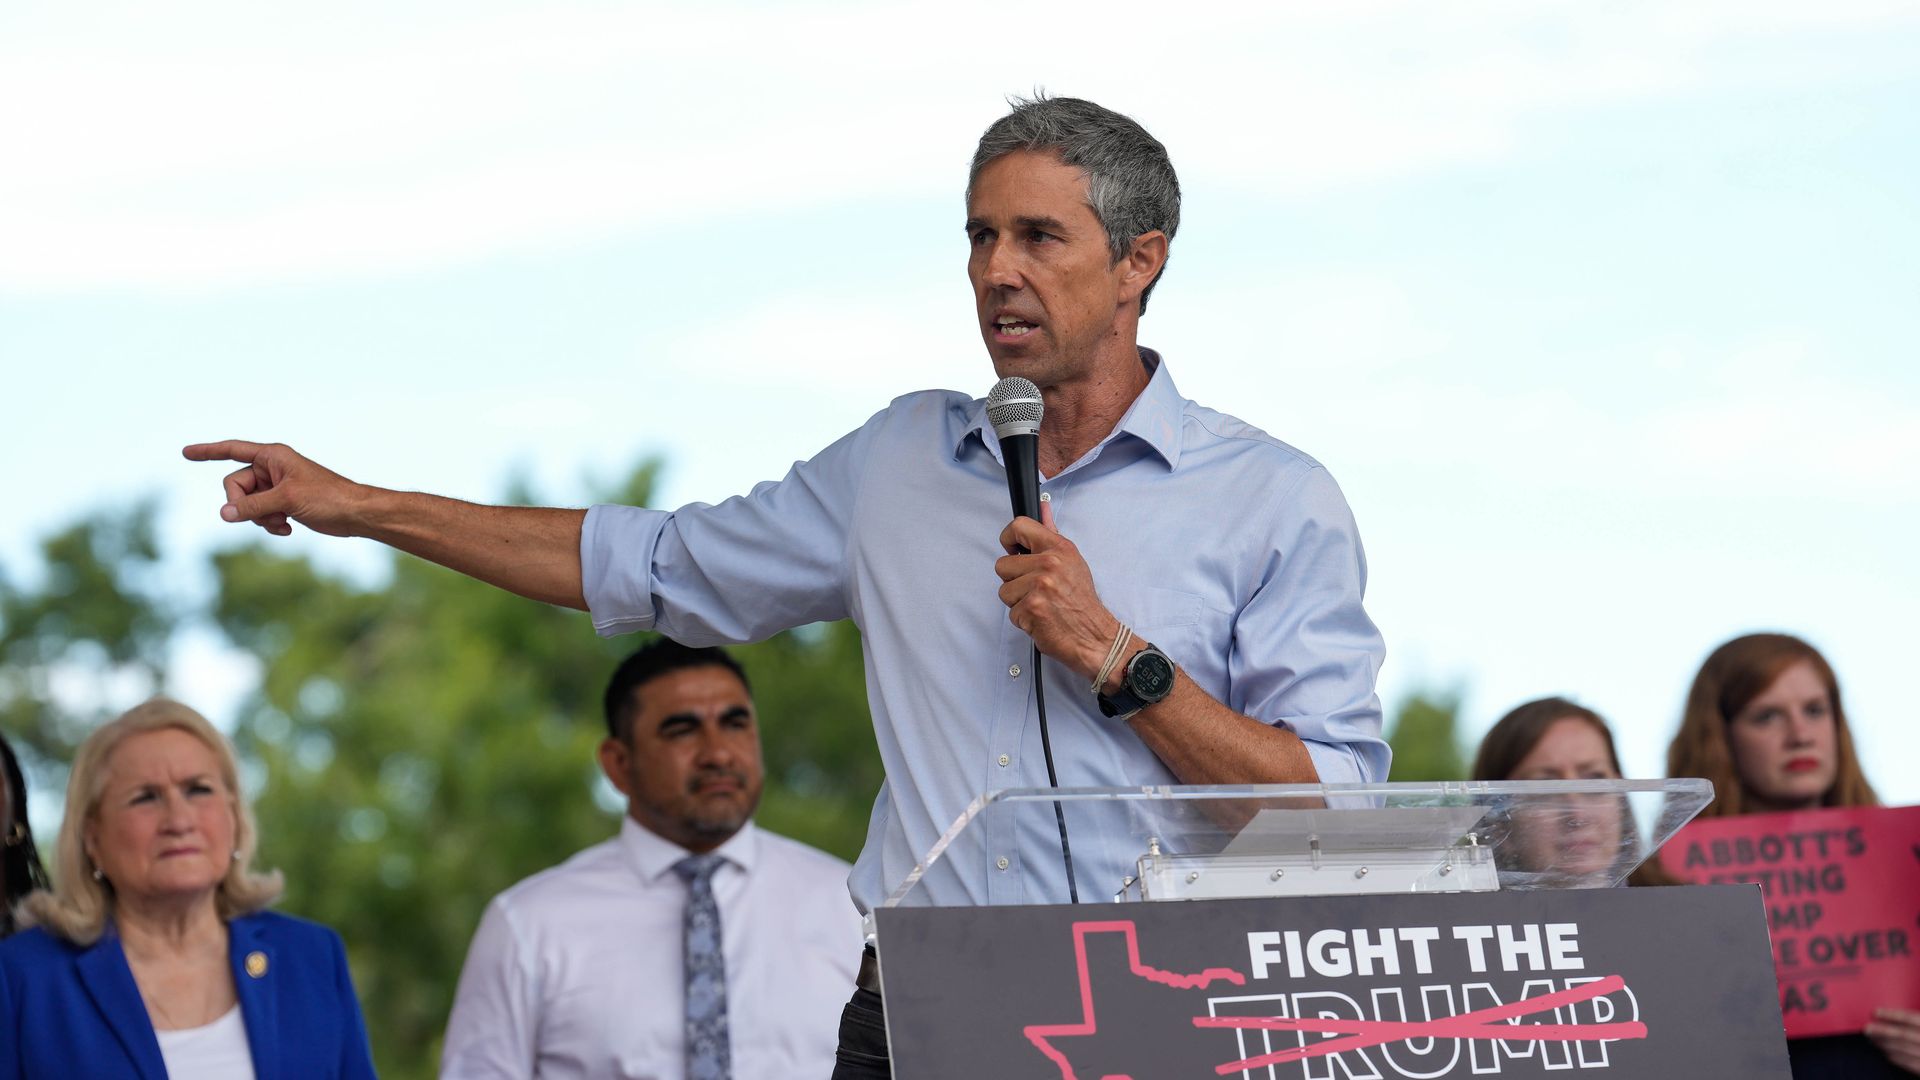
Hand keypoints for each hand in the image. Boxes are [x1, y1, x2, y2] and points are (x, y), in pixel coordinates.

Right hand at [181, 440, 361, 537]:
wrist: (355, 514)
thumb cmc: (328, 498)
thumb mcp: (287, 500)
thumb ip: (253, 507)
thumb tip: (223, 515)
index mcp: (272, 456)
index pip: (232, 450)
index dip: (208, 451)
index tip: (185, 453)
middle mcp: (271, 468)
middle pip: (234, 486)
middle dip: (244, 505)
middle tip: (267, 513)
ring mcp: (275, 487)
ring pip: (246, 504)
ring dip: (259, 518)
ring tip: (282, 521)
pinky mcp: (282, 504)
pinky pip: (259, 515)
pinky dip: (269, 524)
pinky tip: (287, 529)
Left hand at [995, 501, 1118, 679]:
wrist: (1095, 636)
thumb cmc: (1082, 601)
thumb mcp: (1071, 560)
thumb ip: (1052, 533)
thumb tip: (1043, 506)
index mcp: (1059, 548)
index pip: (1019, 525)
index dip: (1009, 539)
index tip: (1014, 551)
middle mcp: (1050, 564)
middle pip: (1002, 565)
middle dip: (1014, 580)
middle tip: (1036, 589)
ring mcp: (1040, 587)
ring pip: (1004, 591)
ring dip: (1018, 602)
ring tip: (1041, 604)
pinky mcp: (1032, 609)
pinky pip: (1011, 612)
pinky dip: (1023, 619)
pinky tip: (1041, 618)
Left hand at [1867, 1007, 1919, 1073]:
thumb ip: (1919, 1018)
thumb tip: (1901, 1007)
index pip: (1912, 1019)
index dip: (1893, 1015)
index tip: (1876, 1012)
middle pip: (1904, 1035)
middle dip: (1883, 1032)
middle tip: (1867, 1029)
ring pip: (1905, 1050)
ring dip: (1886, 1045)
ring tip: (1873, 1040)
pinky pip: (1911, 1065)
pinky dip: (1897, 1059)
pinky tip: (1887, 1054)